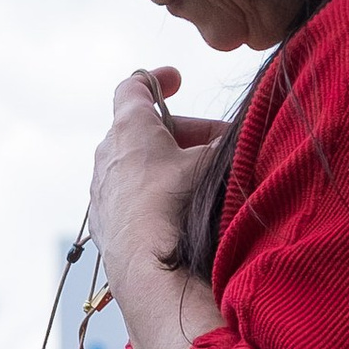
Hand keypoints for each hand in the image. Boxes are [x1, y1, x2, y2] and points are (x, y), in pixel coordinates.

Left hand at [86, 67, 225, 308]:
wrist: (147, 269)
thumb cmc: (177, 208)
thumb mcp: (212, 164)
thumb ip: (228, 144)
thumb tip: (246, 137)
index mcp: (129, 129)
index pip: (135, 87)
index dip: (158, 79)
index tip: (177, 80)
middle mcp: (108, 156)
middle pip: (144, 131)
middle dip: (182, 134)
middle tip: (215, 146)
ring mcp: (101, 193)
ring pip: (136, 167)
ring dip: (166, 167)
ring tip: (198, 183)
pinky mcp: (103, 225)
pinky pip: (129, 199)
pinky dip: (151, 197)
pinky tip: (175, 215)